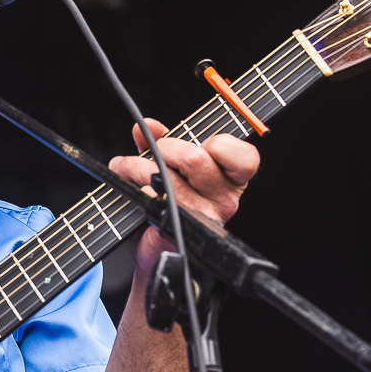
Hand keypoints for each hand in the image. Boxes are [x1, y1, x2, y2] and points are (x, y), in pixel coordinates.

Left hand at [108, 119, 259, 275]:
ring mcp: (201, 217)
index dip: (219, 144)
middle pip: (195, 158)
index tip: (200, 143)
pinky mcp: (175, 229)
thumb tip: (148, 126)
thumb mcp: (172, 163)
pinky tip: (130, 187)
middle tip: (150, 152)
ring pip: (167, 177)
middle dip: (164, 148)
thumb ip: (163, 139)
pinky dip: (134, 188)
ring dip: (136, 167)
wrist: (154, 246)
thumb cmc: (170, 202)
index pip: (245, 157)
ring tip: (125, 167)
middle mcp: (223, 200)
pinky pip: (151, 198)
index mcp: (232, 179)